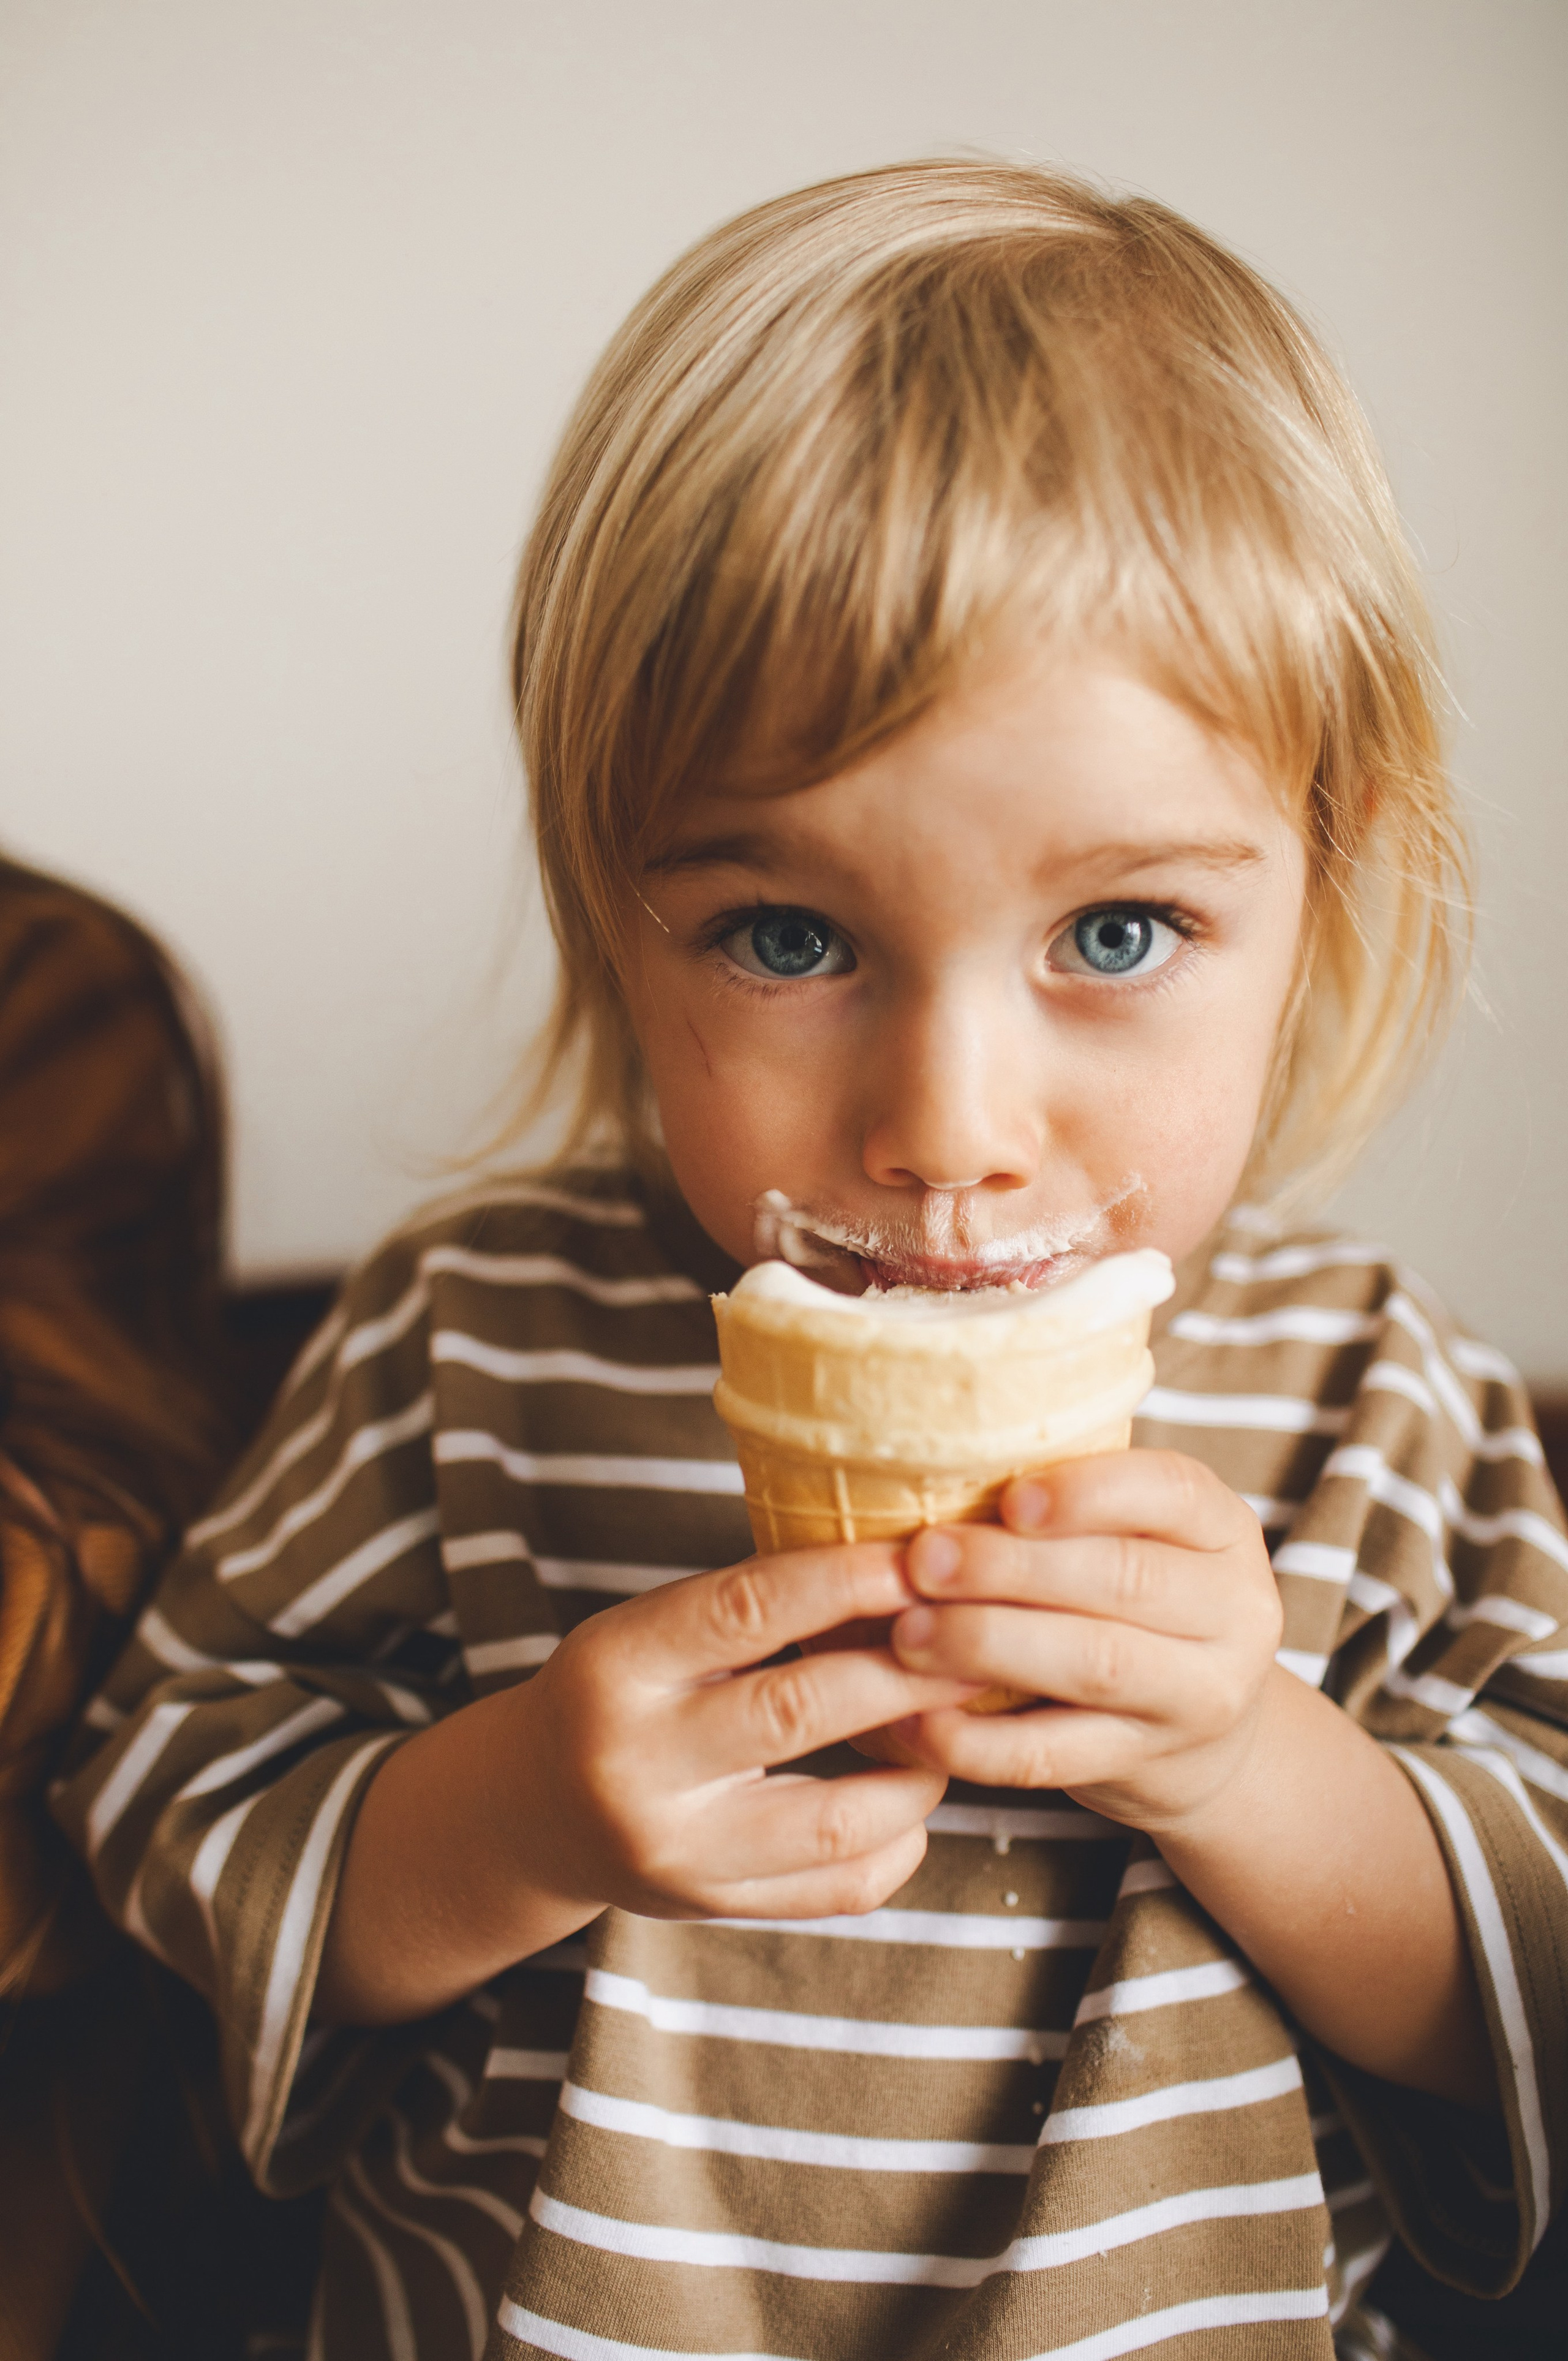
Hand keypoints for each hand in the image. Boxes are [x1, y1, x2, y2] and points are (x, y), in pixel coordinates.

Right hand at [488, 1543, 973, 1925]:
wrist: (533, 1810)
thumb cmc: (618, 1693)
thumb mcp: (648, 1630)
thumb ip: (749, 1607)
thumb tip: (898, 1561)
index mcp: (616, 1665)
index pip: (747, 1607)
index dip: (847, 1579)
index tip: (923, 1556)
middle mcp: (637, 1762)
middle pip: (801, 1708)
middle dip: (909, 1670)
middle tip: (981, 1638)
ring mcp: (675, 1849)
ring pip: (836, 1817)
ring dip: (920, 1767)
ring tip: (956, 1723)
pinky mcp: (712, 1907)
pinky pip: (839, 1887)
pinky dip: (900, 1842)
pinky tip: (916, 1798)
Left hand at [884, 1450, 1283, 1831]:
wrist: (1203, 1738)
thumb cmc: (1132, 1607)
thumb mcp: (1131, 1540)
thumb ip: (1064, 1508)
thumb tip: (931, 1467)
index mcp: (1222, 1529)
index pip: (1174, 1491)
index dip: (1089, 1491)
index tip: (1009, 1498)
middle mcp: (1234, 1611)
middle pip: (1125, 1579)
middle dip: (1012, 1568)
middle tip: (921, 1561)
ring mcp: (1199, 1697)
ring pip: (1094, 1665)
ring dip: (988, 1644)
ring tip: (907, 1633)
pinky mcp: (1147, 1765)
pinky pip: (1054, 1756)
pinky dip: (978, 1741)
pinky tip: (917, 1719)